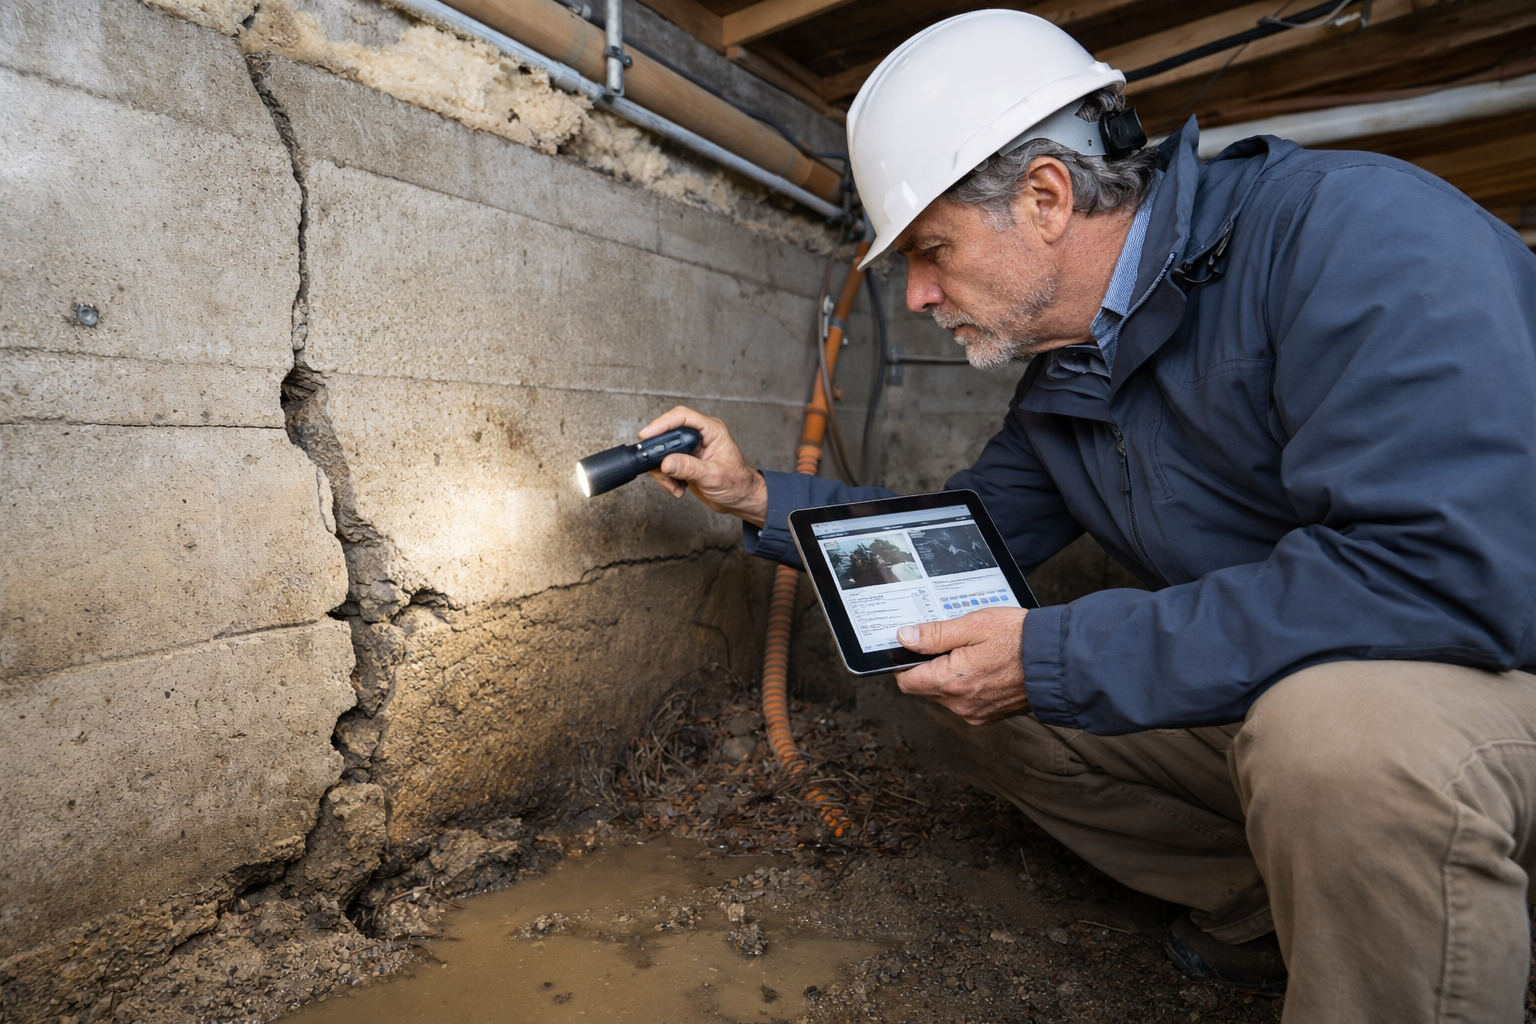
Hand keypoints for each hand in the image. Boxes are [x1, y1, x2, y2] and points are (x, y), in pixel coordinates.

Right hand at [638, 406, 768, 526]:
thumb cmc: (738, 484)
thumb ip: (690, 468)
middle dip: (660, 454)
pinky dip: (666, 479)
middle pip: (668, 433)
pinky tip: (677, 488)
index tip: (648, 434)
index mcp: (711, 430)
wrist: (741, 500)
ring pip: (663, 452)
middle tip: (657, 467)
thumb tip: (667, 463)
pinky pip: (665, 466)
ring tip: (674, 485)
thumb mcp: (714, 476)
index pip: (683, 417)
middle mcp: (699, 437)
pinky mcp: (684, 462)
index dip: (663, 423)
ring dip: (663, 471)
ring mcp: (690, 450)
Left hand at [892, 608, 1028, 724]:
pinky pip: (964, 702)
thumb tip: (905, 637)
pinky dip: (967, 687)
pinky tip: (985, 668)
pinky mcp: (988, 716)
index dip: (905, 663)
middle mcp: (960, 704)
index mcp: (952, 681)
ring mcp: (975, 713)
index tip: (915, 647)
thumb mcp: (974, 625)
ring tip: (974, 654)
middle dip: (931, 667)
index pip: (907, 682)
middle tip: (953, 644)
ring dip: (950, 677)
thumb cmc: (1020, 639)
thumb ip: (935, 634)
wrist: (1058, 662)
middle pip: (925, 689)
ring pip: (944, 696)